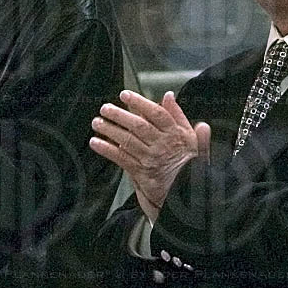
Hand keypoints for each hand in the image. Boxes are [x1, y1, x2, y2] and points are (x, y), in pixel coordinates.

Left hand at [90, 90, 211, 213]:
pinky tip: (96, 143)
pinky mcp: (142, 173)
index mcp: (175, 133)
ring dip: (110, 130)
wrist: (188, 193)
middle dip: (120, 115)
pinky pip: (121, 158)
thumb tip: (169, 96)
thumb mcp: (191, 136)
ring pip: (128, 141)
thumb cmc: (188, 163)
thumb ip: (179, 115)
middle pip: (139, 126)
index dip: (140, 102)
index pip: (157, 113)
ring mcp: (151, 159)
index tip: (125, 95)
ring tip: (97, 122)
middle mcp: (162, 145)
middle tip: (105, 108)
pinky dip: (107, 150)